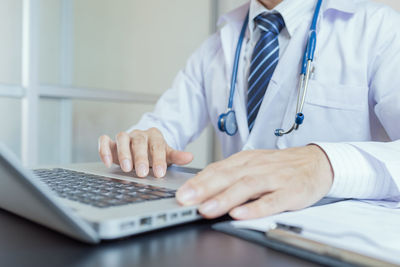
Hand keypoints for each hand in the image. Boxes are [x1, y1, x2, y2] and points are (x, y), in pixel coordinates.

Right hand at [98, 128, 192, 177]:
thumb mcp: (167, 154)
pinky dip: (104, 149)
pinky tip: (108, 162)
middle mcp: (139, 134)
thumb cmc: (154, 152)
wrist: (143, 146)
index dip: (158, 159)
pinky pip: (105, 140)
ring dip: (123, 153)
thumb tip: (189, 157)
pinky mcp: (112, 142)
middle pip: (139, 142)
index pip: (157, 145)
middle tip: (143, 173)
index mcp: (155, 136)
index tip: (160, 173)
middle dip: (141, 158)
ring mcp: (125, 137)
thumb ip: (177, 156)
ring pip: (122, 138)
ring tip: (127, 169)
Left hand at [176, 145, 332, 219]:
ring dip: (225, 198)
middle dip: (204, 188)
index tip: (182, 193)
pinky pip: (272, 200)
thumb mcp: (254, 163)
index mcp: (246, 160)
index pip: (218, 169)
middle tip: (185, 200)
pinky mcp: (291, 192)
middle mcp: (258, 167)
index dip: (198, 181)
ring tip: (206, 209)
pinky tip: (240, 214)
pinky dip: (255, 207)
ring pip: (246, 187)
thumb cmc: (280, 165)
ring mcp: (275, 178)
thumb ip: (232, 174)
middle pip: (228, 177)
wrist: (316, 162)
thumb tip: (203, 186)